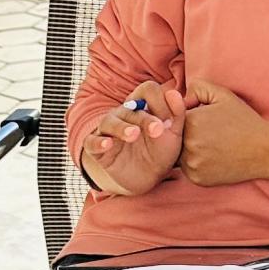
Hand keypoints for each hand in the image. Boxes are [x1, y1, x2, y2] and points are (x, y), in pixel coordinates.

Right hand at [82, 79, 186, 197]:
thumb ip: (176, 113)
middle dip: (145, 119)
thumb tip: (173, 93)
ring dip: (121, 127)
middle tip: (158, 130)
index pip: (147, 90)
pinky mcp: (97, 149)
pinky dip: (98, 142)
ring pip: (109, 122)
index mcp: (143, 107)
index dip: (160, 101)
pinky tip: (108, 144)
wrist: (148, 178)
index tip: (170, 122)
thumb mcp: (173, 134)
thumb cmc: (160, 150)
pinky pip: (91, 141)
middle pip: (130, 108)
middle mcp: (123, 115)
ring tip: (133, 135)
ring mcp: (108, 131)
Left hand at [179, 78, 268, 187]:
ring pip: (180, 154)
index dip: (191, 118)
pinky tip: (214, 158)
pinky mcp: (197, 178)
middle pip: (176, 137)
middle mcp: (188, 143)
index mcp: (191, 121)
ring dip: (191, 150)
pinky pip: (189, 169)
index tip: (206, 122)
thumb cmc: (244, 121)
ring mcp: (192, 163)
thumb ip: (197, 88)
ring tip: (213, 146)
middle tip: (211, 135)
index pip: (176, 118)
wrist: (264, 150)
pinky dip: (198, 164)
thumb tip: (180, 100)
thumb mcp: (223, 95)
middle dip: (188, 135)